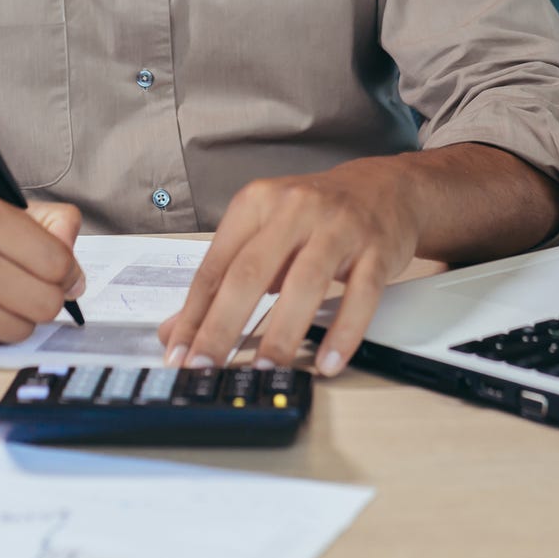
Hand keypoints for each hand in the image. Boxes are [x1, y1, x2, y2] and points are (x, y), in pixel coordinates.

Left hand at [157, 160, 419, 376]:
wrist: (383, 187)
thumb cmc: (314, 215)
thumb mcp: (263, 234)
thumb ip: (222, 279)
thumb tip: (176, 330)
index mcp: (257, 203)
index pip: (216, 264)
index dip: (194, 312)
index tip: (178, 352)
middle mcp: (294, 209)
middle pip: (251, 272)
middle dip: (224, 326)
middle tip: (207, 368)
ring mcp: (337, 227)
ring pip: (304, 284)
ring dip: (281, 333)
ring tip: (264, 370)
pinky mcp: (375, 249)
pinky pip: (360, 295)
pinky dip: (342, 333)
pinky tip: (327, 363)